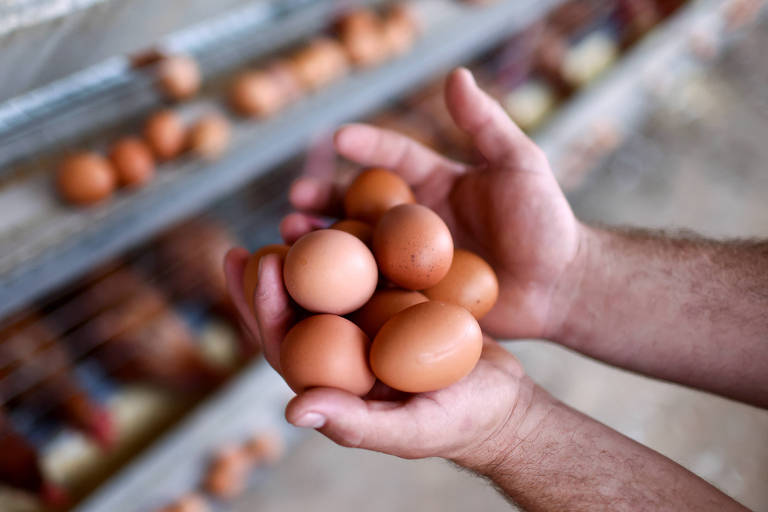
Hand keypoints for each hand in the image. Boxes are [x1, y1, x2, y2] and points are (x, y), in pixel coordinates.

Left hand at [223, 247, 538, 463]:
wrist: (507, 402)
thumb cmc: (462, 422)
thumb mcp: (412, 426)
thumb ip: (355, 422)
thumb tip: (293, 410)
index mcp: (334, 384)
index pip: (284, 345)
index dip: (262, 306)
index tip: (259, 262)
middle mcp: (343, 354)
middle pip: (294, 313)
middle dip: (268, 279)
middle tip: (248, 242)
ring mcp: (368, 329)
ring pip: (327, 288)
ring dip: (306, 256)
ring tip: (292, 220)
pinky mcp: (395, 308)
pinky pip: (369, 274)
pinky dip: (356, 248)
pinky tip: (348, 218)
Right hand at [283, 68, 583, 339]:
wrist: (562, 286)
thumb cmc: (546, 221)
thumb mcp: (520, 164)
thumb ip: (486, 124)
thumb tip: (455, 74)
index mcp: (436, 185)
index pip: (394, 159)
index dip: (367, 147)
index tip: (338, 138)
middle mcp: (417, 222)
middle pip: (362, 205)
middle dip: (325, 199)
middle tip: (297, 198)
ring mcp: (413, 262)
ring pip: (359, 249)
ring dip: (323, 242)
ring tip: (292, 235)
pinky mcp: (415, 298)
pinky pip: (375, 291)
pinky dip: (344, 289)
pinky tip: (316, 287)